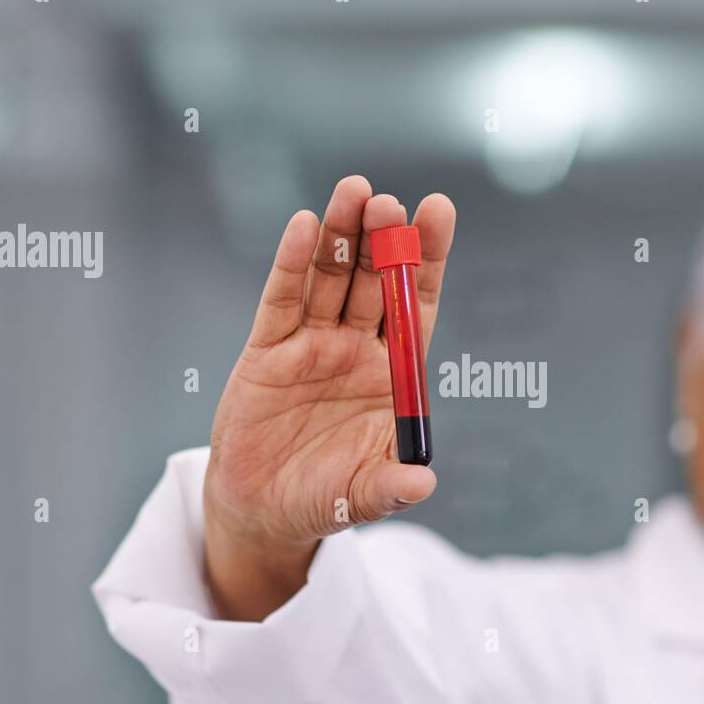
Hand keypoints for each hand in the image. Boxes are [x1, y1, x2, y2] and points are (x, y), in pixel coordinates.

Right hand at [203, 175, 455, 619]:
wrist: (264, 511)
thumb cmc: (326, 498)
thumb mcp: (364, 495)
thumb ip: (391, 485)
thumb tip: (424, 483)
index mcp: (391, 374)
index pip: (415, 304)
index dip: (428, 259)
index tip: (440, 209)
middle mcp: (355, 349)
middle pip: (374, 280)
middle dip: (384, 239)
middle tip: (390, 202)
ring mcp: (311, 345)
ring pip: (331, 278)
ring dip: (343, 235)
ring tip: (354, 192)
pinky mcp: (267, 351)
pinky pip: (282, 300)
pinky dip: (293, 263)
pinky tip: (305, 227)